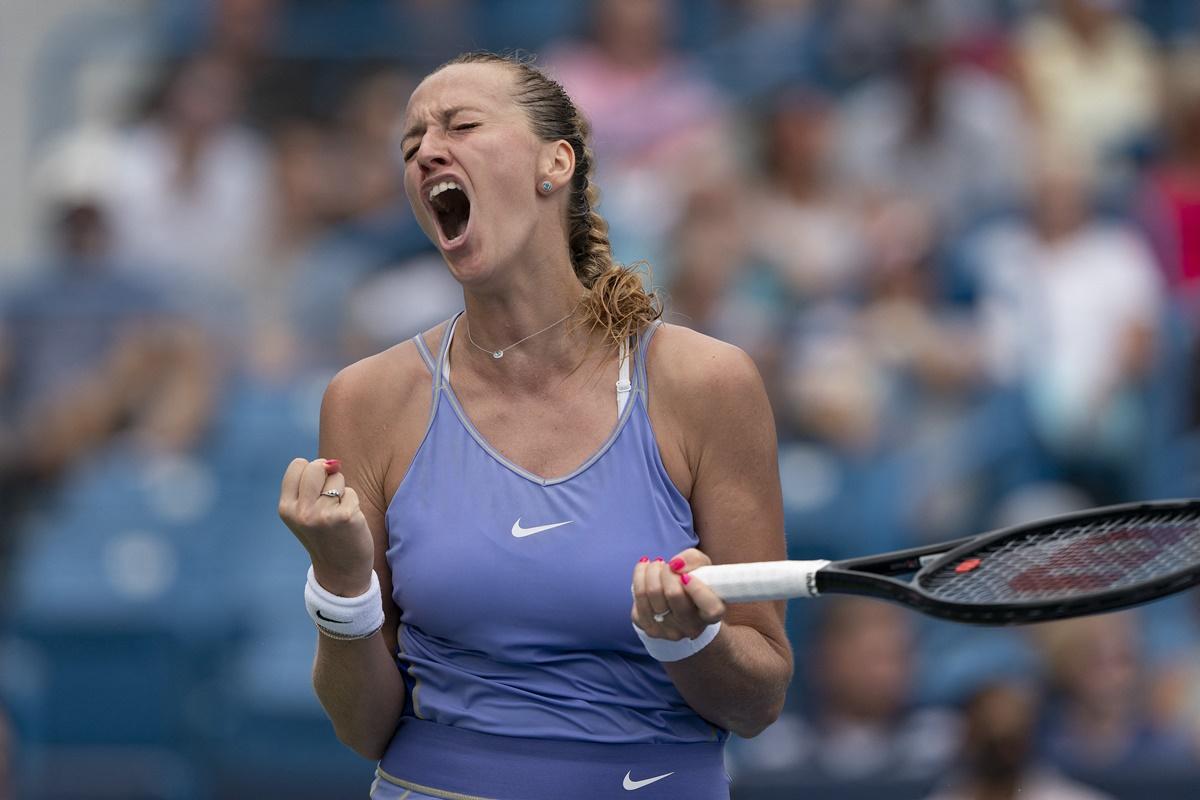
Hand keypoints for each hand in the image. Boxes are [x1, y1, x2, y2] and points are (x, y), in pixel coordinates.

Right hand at [278, 457, 373, 595]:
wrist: (341, 570)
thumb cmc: (325, 535)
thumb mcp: (304, 511)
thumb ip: (310, 485)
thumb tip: (333, 463)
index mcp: (286, 507)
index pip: (298, 465)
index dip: (311, 473)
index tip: (315, 492)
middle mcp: (301, 511)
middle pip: (317, 466)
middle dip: (328, 476)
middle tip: (329, 501)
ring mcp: (322, 514)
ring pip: (337, 478)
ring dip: (342, 492)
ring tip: (338, 514)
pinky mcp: (345, 516)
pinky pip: (351, 493)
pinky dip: (353, 503)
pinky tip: (349, 522)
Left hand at [631, 548, 725, 640]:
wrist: (677, 606)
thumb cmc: (694, 583)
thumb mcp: (702, 567)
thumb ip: (694, 560)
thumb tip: (675, 564)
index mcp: (710, 615)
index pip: (711, 608)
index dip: (698, 589)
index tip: (686, 576)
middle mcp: (691, 627)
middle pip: (674, 594)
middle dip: (667, 571)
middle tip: (669, 565)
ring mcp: (668, 630)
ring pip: (651, 593)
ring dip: (651, 571)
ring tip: (656, 565)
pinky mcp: (647, 627)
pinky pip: (638, 597)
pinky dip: (639, 576)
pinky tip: (645, 572)